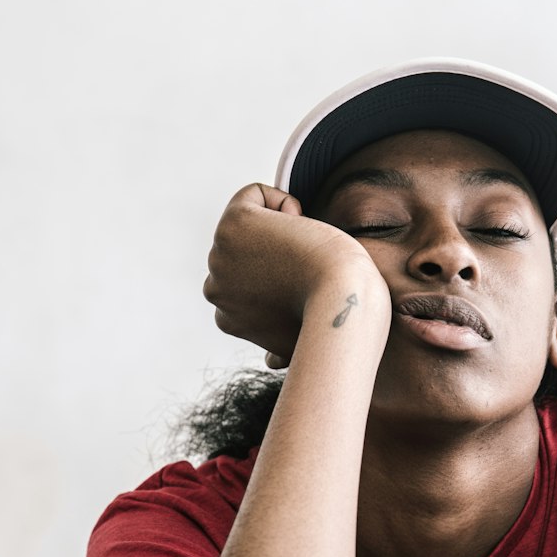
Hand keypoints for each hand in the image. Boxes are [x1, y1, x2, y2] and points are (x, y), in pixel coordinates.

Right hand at [204, 183, 387, 362]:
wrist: (340, 302)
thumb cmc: (330, 322)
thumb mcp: (300, 339)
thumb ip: (280, 347)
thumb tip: (272, 360)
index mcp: (226, 317)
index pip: (248, 278)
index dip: (281, 274)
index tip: (302, 287)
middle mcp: (215, 288)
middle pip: (249, 249)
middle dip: (279, 250)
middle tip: (306, 268)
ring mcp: (219, 257)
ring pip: (252, 221)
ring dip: (283, 228)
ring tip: (304, 252)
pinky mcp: (231, 227)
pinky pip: (252, 195)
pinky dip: (281, 202)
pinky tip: (300, 227)